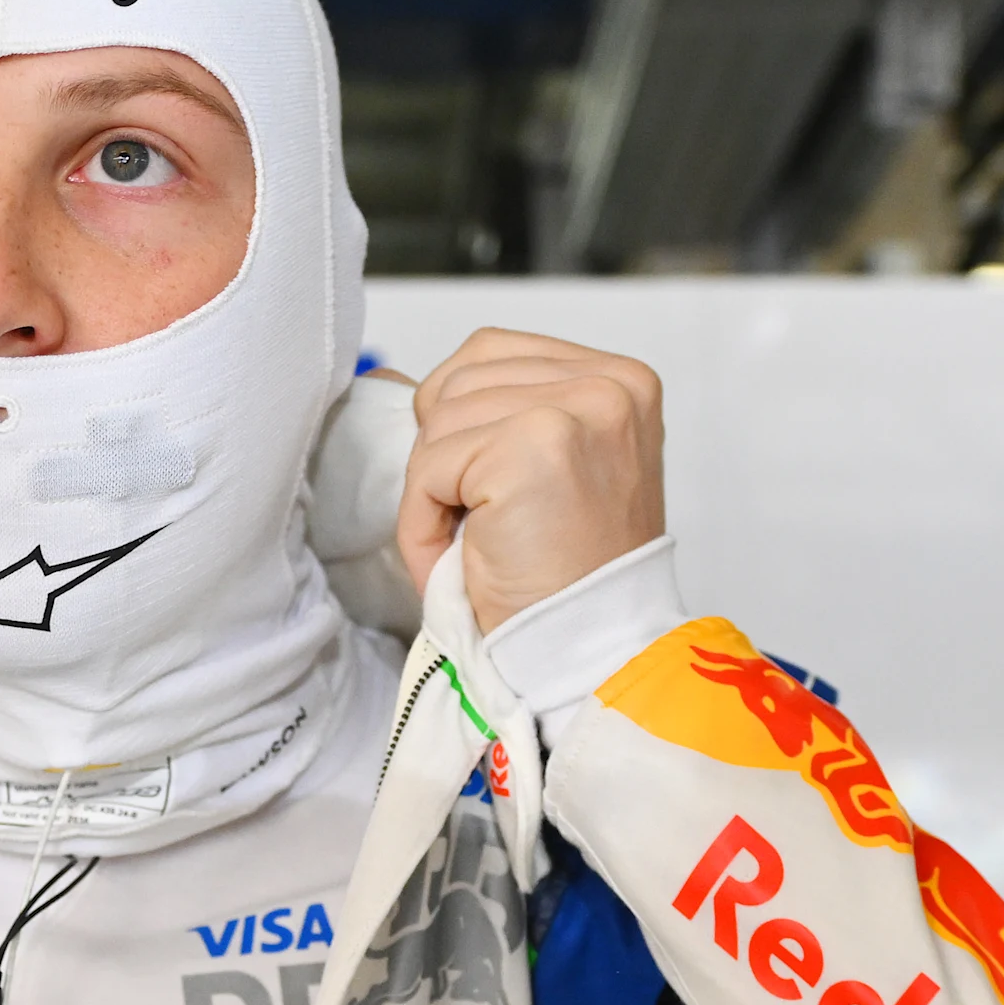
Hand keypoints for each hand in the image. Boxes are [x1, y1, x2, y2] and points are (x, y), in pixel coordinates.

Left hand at [395, 325, 665, 632]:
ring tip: (480, 545)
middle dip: (447, 459)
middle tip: (484, 527)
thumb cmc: (567, 577)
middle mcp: (609, 385)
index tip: (491, 487)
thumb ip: (495, 412)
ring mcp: (576, 410)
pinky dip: (426, 522)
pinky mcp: (534, 446)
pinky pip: (431, 466)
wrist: (592, 652)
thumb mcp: (548, 468)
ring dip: (436, 494)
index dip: (461, 422)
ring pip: (440, 421)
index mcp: (620, 380)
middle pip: (459, 380)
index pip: (491, 352)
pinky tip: (468, 557)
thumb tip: (384, 382)